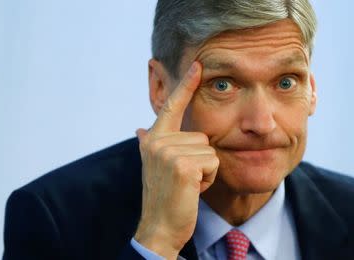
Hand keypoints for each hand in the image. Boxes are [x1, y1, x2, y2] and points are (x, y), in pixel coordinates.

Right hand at [134, 62, 218, 258]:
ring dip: (205, 170)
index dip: (185, 85)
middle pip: (202, 136)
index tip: (197, 65)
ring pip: (209, 150)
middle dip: (200, 159)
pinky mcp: (183, 165)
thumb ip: (150, 143)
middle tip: (184, 178)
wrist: (159, 227)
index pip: (171, 106)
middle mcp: (157, 141)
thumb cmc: (164, 196)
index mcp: (153, 139)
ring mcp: (168, 152)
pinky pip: (213, 162)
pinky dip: (209, 179)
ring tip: (187, 184)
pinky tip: (192, 189)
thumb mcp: (154, 166)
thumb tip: (140, 129)